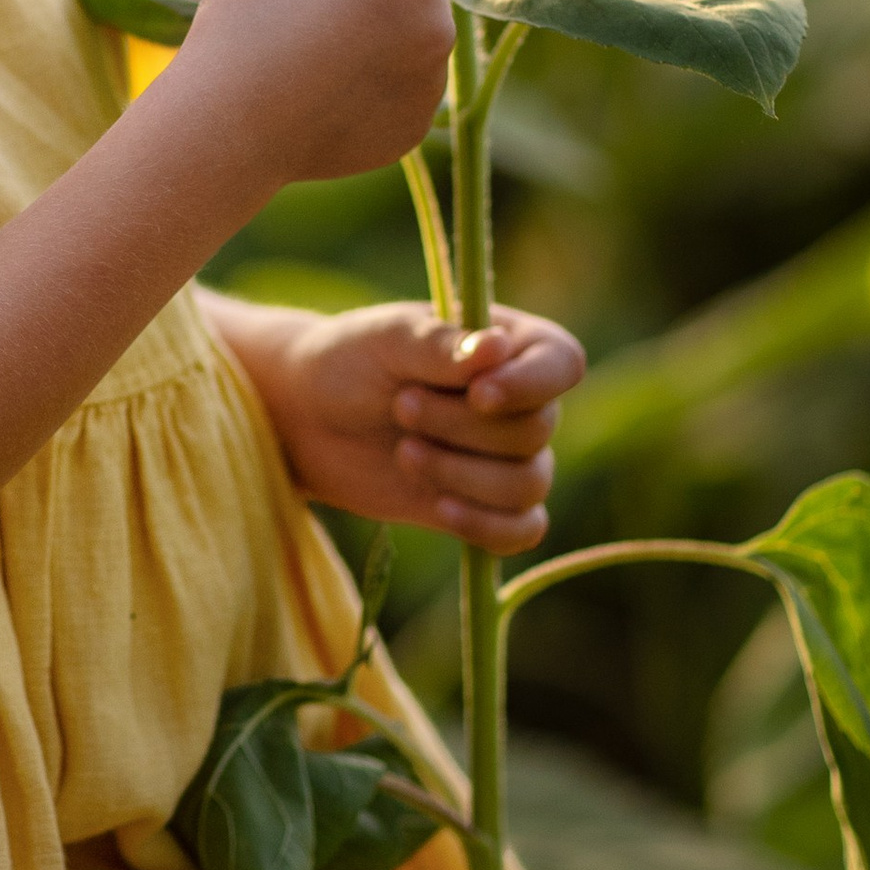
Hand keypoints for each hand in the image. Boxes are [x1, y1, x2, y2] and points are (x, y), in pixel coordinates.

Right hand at [164, 0, 466, 200]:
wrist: (226, 134)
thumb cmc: (247, 26)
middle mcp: (437, 27)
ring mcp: (427, 85)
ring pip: (410, 29)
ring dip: (375, 16)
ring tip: (306, 30)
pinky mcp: (409, 129)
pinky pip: (400, 81)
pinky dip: (371, 69)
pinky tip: (315, 78)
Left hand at [215, 295, 586, 554]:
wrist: (307, 416)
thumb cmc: (350, 360)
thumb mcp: (387, 339)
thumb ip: (439, 344)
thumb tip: (497, 347)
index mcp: (511, 343)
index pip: (562, 363)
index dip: (531, 385)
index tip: (478, 394)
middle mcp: (520, 401)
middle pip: (536, 431)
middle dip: (463, 427)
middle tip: (400, 407)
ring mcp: (505, 456)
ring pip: (529, 483)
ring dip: (463, 474)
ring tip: (403, 451)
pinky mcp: (483, 504)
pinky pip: (521, 530)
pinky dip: (487, 526)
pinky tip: (440, 509)